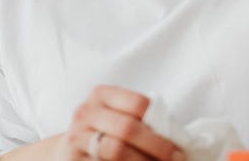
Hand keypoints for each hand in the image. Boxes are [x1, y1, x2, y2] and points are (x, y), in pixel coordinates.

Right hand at [55, 85, 182, 160]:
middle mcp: (86, 113)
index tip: (177, 143)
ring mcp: (77, 137)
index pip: (137, 103)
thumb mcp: (116, 116)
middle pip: (127, 128)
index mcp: (101, 95)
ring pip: (116, 150)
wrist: (70, 149)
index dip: (160, 123)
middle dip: (157, 147)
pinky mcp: (75, 160)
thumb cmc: (104, 131)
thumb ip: (140, 119)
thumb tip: (175, 136)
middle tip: (176, 159)